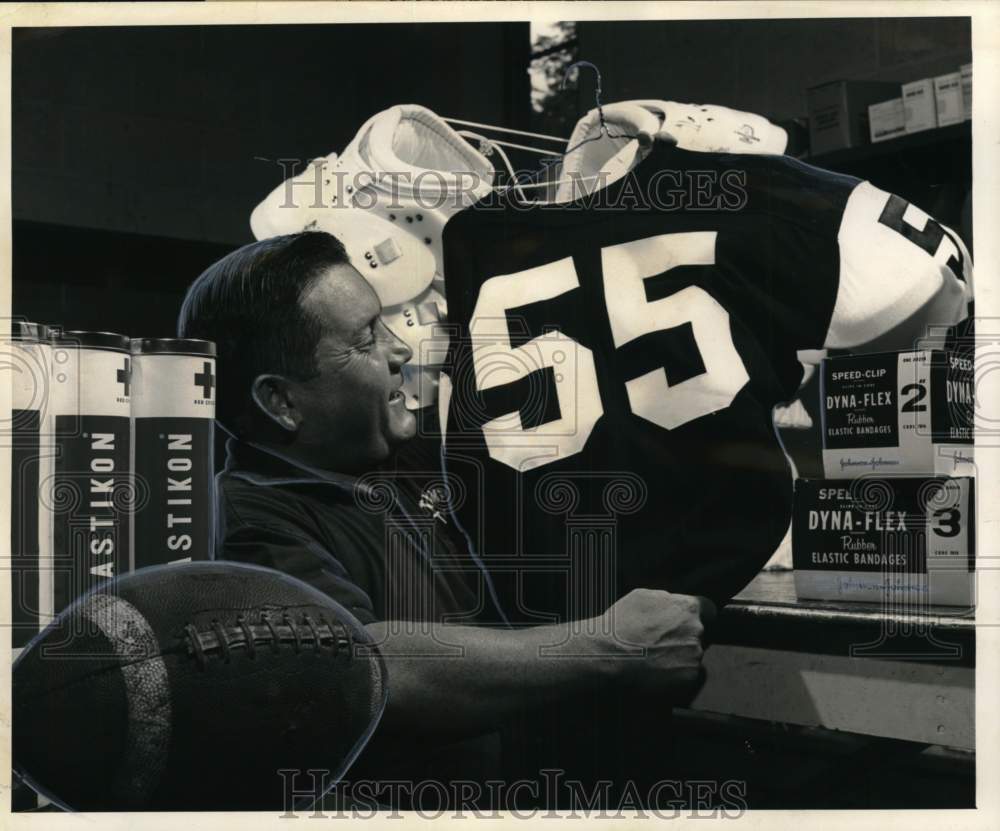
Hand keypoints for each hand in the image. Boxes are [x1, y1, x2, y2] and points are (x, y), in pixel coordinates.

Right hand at [591, 588, 715, 693]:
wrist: (607, 655)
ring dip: (679, 656)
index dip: (697, 617)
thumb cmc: (621, 624)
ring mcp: (694, 656)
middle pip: (700, 634)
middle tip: (662, 642)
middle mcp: (696, 632)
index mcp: (688, 608)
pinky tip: (655, 671)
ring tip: (654, 658)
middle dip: (685, 637)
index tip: (685, 623)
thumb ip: (667, 599)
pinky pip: (686, 675)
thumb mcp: (643, 596)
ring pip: (692, 655)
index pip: (709, 610)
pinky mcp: (688, 678)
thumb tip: (675, 602)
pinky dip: (675, 675)